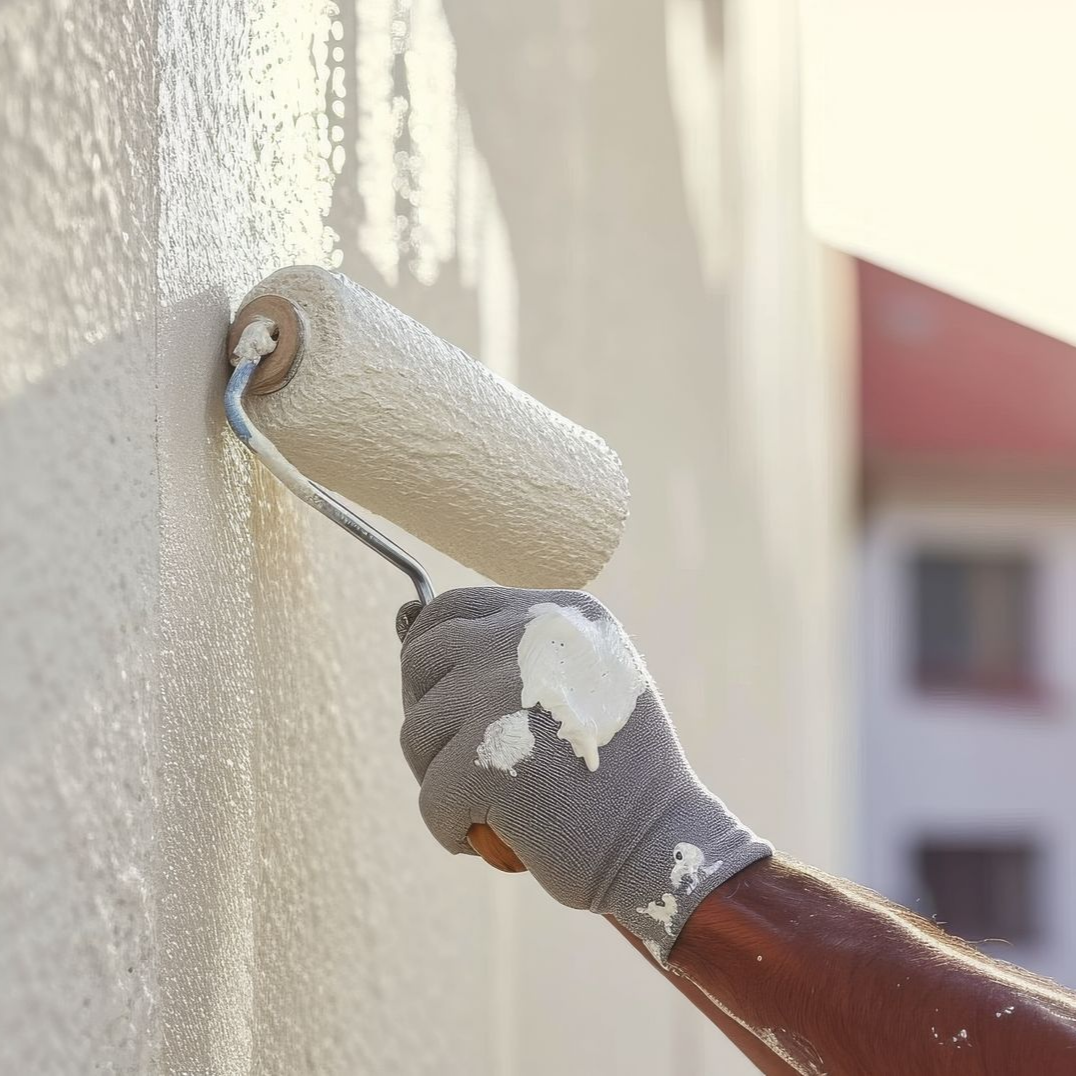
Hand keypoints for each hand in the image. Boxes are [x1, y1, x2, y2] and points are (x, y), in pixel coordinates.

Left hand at [399, 587, 770, 960]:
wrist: (662, 841)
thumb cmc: (611, 768)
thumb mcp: (574, 677)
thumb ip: (504, 647)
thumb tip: (403, 618)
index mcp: (553, 612)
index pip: (448, 612)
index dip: (433, 660)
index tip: (457, 704)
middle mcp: (526, 637)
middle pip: (419, 662)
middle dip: (433, 716)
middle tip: (476, 759)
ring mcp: (501, 695)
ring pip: (416, 732)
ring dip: (442, 775)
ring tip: (499, 799)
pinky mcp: (484, 762)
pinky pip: (429, 797)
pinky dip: (454, 827)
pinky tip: (503, 834)